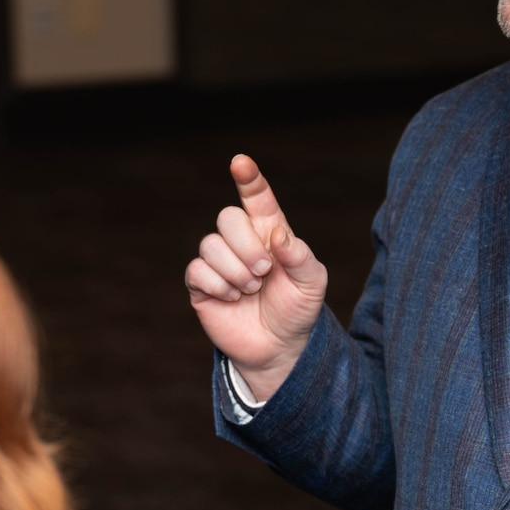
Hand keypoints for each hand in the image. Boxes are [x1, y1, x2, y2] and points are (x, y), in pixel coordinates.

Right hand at [185, 155, 328, 402]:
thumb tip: (277, 235)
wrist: (279, 348)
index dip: (249, 179)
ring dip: (234, 270)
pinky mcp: (201, 285)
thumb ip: (301, 256)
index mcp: (270, 232)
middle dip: (245, 244)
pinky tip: (232, 298)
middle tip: (263, 271)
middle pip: (227, 218)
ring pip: (210, 244)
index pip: (257, 198)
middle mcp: (241, 242)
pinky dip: (217, 285)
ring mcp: (219, 262)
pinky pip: (197, 270)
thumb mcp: (313, 283)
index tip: (240, 162)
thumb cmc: (297, 309)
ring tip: (250, 290)